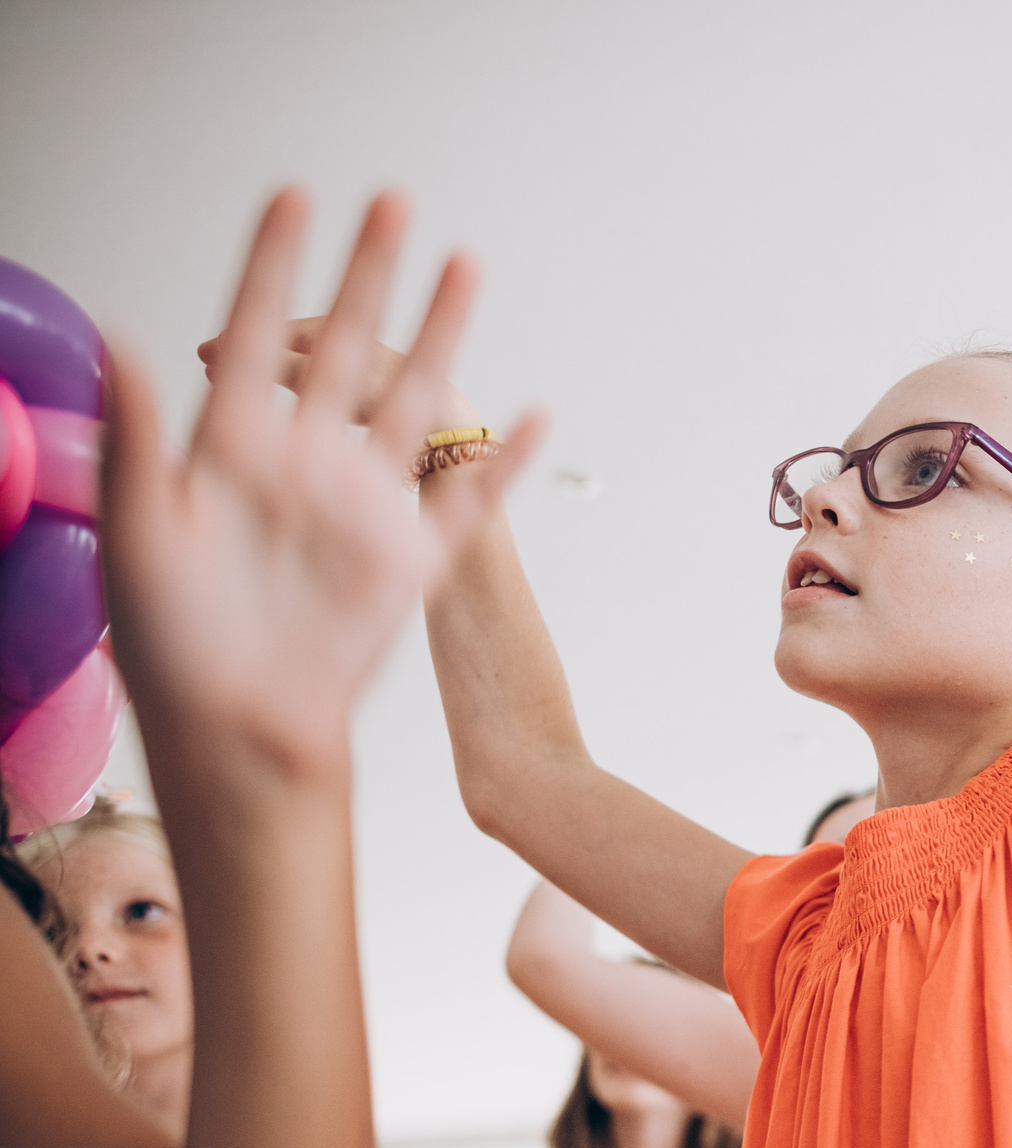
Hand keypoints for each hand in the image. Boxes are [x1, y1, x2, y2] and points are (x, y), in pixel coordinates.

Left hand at [103, 188, 542, 779]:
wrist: (238, 730)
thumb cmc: (173, 646)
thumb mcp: (139, 532)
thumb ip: (140, 437)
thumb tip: (123, 339)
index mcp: (231, 450)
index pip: (255, 335)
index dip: (273, 265)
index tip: (292, 196)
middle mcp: (302, 464)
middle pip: (347, 348)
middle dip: (368, 272)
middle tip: (391, 199)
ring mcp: (362, 508)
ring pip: (414, 401)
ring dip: (443, 333)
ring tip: (464, 265)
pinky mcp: (409, 559)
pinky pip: (468, 500)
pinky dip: (504, 461)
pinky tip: (532, 414)